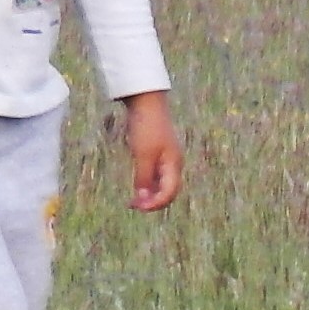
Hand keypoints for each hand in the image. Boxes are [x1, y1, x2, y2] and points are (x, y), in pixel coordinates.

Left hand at [118, 91, 186, 211]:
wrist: (146, 102)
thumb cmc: (146, 127)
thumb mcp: (143, 154)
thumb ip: (144, 177)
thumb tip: (143, 198)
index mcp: (174, 164)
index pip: (169, 193)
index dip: (155, 204)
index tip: (138, 207)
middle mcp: (173, 163)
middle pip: (168, 191)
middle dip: (153, 202)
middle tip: (134, 206)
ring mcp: (166, 157)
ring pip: (162, 183)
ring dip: (150, 194)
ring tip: (134, 200)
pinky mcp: (158, 152)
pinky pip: (156, 174)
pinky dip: (148, 183)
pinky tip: (137, 185)